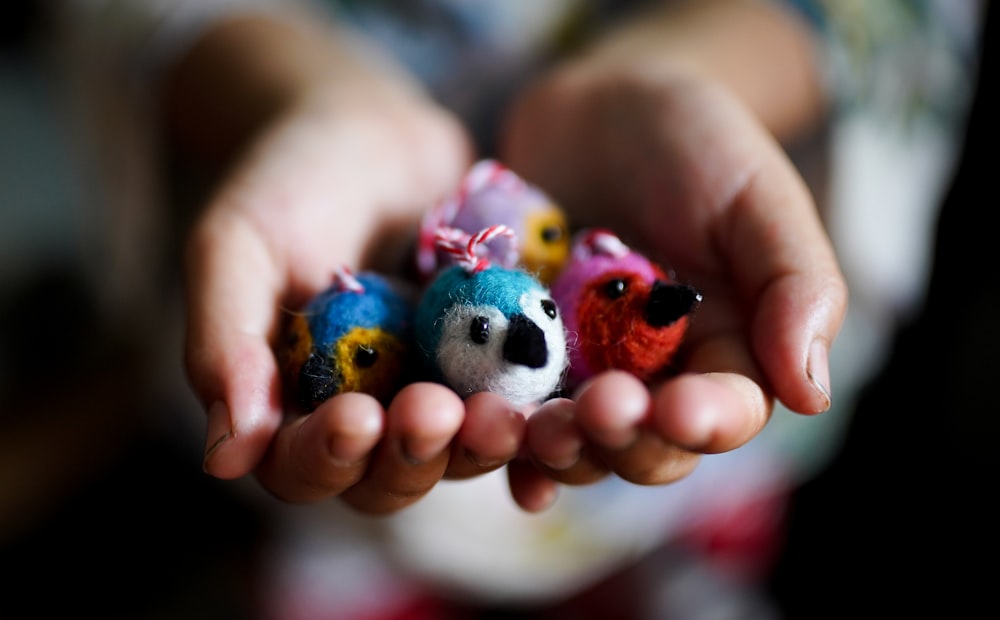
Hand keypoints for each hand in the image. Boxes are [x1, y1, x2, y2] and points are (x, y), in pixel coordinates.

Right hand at [177, 32, 520, 511]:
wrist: (373, 133)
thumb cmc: (289, 184)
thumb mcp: (238, 247)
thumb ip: (225, 344)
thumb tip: (225, 459)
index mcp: (292, 409)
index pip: (301, 468)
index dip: (326, 457)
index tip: (354, 417)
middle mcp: (369, 419)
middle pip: (388, 480)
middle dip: (412, 456)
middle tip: (434, 412)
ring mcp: (438, 397)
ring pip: (460, 456)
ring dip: (479, 447)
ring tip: (498, 414)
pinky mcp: (497, 368)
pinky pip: (523, 413)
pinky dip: (541, 432)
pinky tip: (562, 423)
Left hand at [499, 48, 846, 503]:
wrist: (597, 111)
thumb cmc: (693, 145)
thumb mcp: (757, 198)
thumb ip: (795, 285)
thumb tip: (813, 394)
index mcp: (724, 354)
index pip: (726, 411)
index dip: (705, 421)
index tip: (681, 409)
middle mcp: (652, 380)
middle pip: (643, 444)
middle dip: (622, 439)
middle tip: (597, 411)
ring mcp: (578, 375)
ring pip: (571, 439)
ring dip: (554, 447)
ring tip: (534, 428)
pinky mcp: (516, 356)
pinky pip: (507, 406)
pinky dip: (496, 434)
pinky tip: (478, 436)